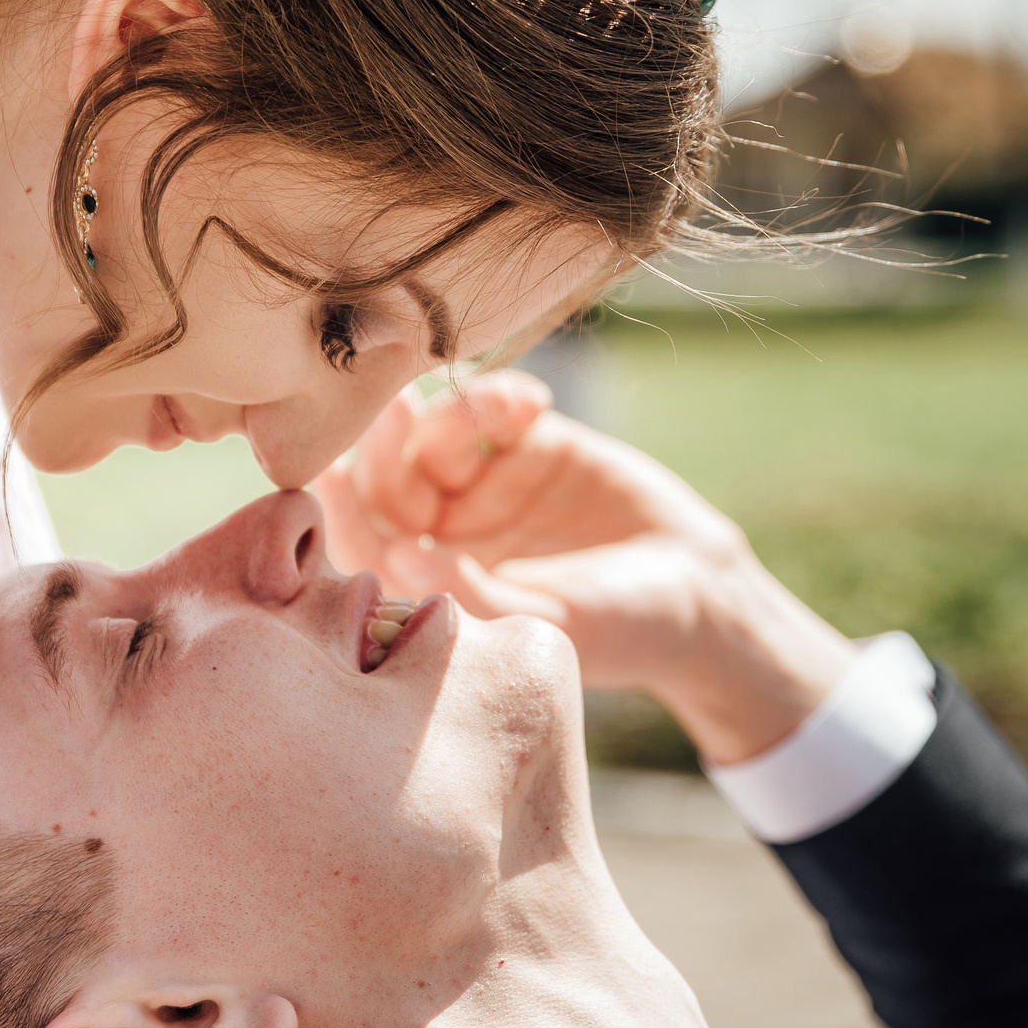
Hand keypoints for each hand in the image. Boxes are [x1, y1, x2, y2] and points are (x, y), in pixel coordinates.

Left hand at [314, 373, 856, 764]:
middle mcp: (445, 530)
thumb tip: (404, 558)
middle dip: (385, 442)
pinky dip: (501, 394)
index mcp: (429, 584)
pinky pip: (496, 406)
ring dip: (455, 411)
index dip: (340, 509)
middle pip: (388, 477)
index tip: (328, 474)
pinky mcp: (530, 441)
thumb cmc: (619, 633)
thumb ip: (477, 594)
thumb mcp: (548, 624)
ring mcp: (485, 482)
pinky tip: (531, 401)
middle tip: (396, 409)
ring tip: (499, 403)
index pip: (365, 542)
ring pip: (437, 433)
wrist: (700, 598)